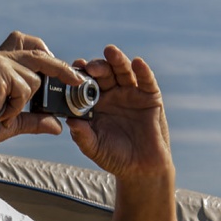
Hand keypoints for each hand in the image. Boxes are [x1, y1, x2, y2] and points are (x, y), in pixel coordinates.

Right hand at [0, 32, 82, 148]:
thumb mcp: (13, 120)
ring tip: (4, 112)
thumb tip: (57, 125)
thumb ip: (35, 119)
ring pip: (35, 77)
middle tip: (77, 80)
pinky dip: (17, 106)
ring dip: (25, 100)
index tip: (64, 70)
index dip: (47, 53)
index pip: (27, 43)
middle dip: (61, 68)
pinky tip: (1, 113)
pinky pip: (25, 88)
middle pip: (39, 53)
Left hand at [67, 46, 172, 180]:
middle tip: (89, 66)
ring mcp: (131, 94)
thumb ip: (83, 136)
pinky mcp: (150, 97)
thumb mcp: (94, 148)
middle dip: (97, 67)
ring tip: (110, 52)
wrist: (141, 169)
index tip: (73, 69)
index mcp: (95, 103)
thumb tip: (70, 122)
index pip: (86, 84)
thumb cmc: (114, 157)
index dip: (80, 75)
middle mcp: (112, 94)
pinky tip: (137, 63)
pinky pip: (146, 81)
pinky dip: (143, 71)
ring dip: (117, 60)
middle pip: (104, 73)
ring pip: (123, 72)